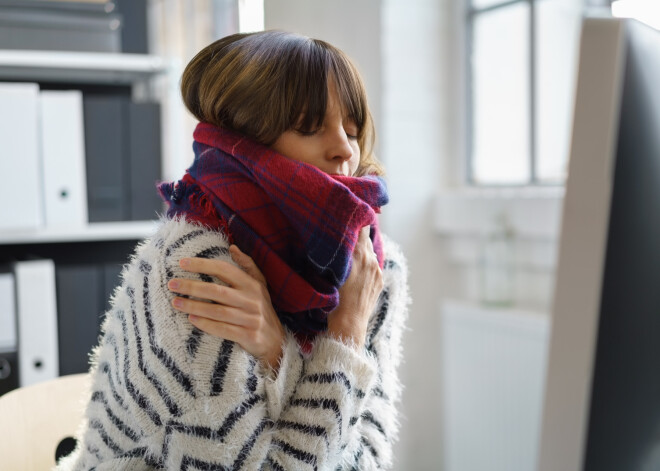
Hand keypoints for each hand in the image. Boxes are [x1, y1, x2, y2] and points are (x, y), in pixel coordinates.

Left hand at [167, 245, 284, 371]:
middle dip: (192, 287)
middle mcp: (252, 300)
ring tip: (175, 303)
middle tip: (172, 284)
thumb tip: (233, 247)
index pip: (225, 270)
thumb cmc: (261, 308)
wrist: (275, 340)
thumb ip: (247, 265)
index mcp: (252, 285)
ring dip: (194, 307)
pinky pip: (223, 329)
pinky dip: (206, 324)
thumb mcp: (259, 285)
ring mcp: (251, 319)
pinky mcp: (248, 336)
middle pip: (217, 291)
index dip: (203, 265)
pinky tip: (191, 320)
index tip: (182, 263)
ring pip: (217, 311)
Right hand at [327, 226, 383, 348]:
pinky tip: (356, 268)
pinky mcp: (379, 281)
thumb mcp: (330, 272)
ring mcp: (377, 271)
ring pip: (370, 252)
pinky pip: (373, 264)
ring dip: (362, 250)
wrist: (348, 324)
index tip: (350, 214)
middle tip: (346, 231)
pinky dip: (366, 262)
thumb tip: (335, 238)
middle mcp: (371, 260)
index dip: (357, 218)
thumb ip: (338, 253)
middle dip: (357, 234)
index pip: (362, 227)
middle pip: (366, 238)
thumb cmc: (334, 299)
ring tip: (350, 252)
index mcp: (358, 255)